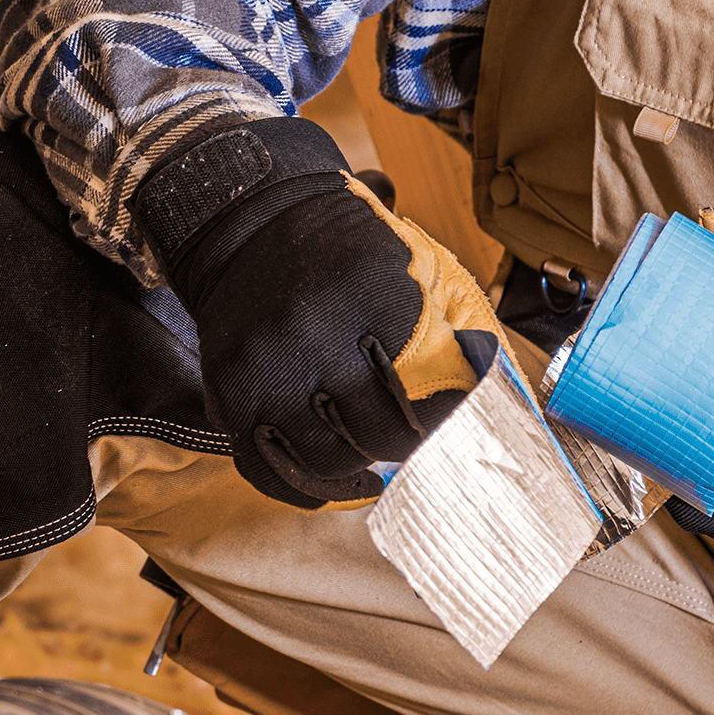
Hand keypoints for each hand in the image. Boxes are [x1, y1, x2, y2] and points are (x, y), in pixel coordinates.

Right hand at [134, 117, 504, 507]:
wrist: (255, 226)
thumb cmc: (346, 252)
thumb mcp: (406, 262)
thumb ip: (446, 317)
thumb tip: (482, 375)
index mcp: (375, 297)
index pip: (426, 386)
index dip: (445, 413)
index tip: (456, 417)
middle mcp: (318, 336)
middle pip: (377, 431)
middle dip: (404, 443)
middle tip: (415, 440)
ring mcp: (269, 370)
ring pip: (325, 459)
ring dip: (357, 468)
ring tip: (375, 458)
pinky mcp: (231, 395)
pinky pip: (268, 469)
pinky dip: (305, 488)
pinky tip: (336, 484)